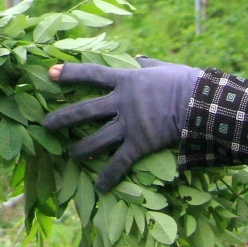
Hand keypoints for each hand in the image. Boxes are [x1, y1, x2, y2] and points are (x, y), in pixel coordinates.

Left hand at [41, 58, 202, 191]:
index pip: (92, 75)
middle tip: (45, 124)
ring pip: (96, 139)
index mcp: (127, 79)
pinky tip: (99, 188)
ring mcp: (130, 124)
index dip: (70, 74)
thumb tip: (139, 58)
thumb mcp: (165, 68)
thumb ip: (149, 64)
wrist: (202, 104)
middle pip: (84, 110)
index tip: (50, 74)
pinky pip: (120, 163)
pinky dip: (109, 176)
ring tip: (69, 154)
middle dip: (62, 118)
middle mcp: (122, 103)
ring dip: (79, 148)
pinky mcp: (140, 144)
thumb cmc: (187, 83)